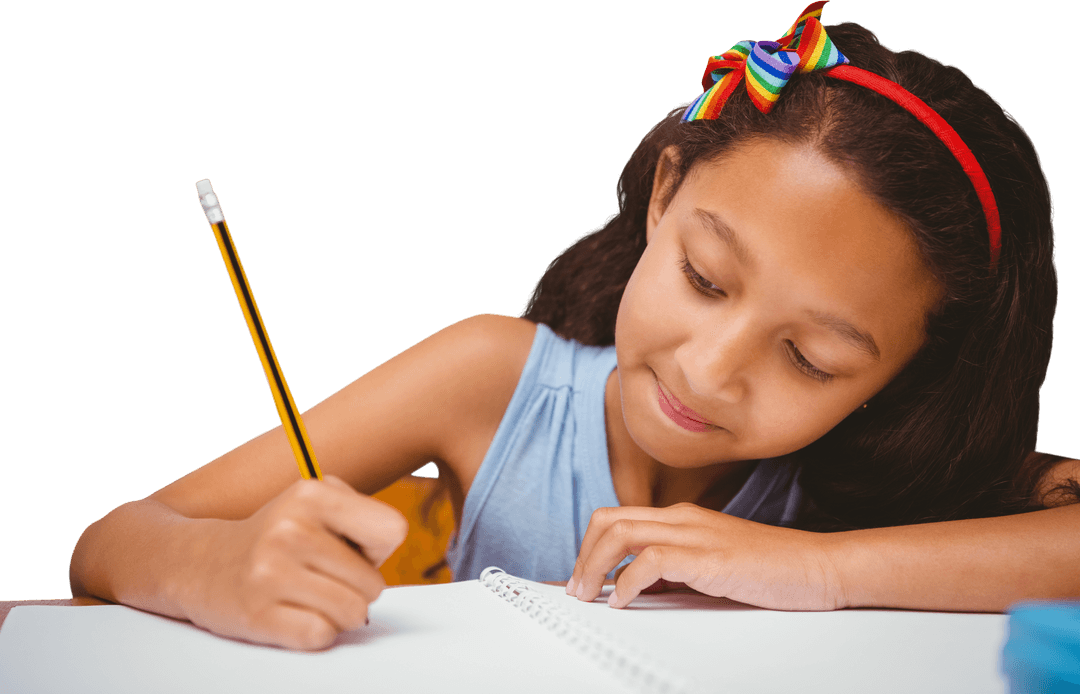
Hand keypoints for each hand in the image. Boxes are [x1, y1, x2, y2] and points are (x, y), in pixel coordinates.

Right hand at [179, 475, 408, 649]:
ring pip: (354, 614)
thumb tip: (386, 551)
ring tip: (313, 595)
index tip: (351, 546)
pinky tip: (295, 612)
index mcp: (311, 494)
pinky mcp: (258, 616)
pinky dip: (318, 631)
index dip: (378, 547)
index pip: (393, 530)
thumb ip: (362, 516)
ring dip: (341, 613)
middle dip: (359, 587)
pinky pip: (322, 635)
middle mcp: (290, 530)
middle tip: (323, 576)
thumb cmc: (278, 535)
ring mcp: (271, 574)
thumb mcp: (317, 501)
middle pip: (375, 584)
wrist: (202, 563)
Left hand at [566, 503, 846, 610]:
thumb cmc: (771, 570)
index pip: (618, 519)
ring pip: (620, 533)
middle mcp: (682, 519)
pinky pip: (651, 559)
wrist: (818, 566)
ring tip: (589, 595)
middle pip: (608, 520)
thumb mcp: (710, 567)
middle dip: (583, 555)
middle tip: (576, 590)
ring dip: (595, 566)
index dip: (588, 547)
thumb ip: (675, 572)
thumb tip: (636, 590)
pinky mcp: (709, 557)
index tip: (576, 577)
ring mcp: (695, 534)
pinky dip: (628, 581)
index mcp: (681, 518)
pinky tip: (624, 600)